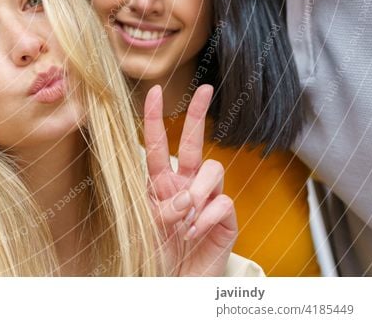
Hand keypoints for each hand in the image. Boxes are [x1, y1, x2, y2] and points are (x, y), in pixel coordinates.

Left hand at [143, 84, 237, 275]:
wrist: (175, 282)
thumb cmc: (155, 253)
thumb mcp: (145, 228)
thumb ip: (159, 209)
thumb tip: (184, 199)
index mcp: (160, 183)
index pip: (157, 145)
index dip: (156, 118)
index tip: (153, 92)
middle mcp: (185, 185)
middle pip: (195, 143)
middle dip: (199, 113)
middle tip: (206, 88)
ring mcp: (207, 199)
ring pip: (212, 170)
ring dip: (196, 194)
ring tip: (184, 221)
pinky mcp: (226, 218)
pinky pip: (222, 202)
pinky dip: (207, 217)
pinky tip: (196, 233)